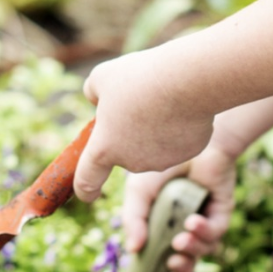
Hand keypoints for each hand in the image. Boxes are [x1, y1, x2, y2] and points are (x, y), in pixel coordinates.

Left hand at [73, 49, 214, 202]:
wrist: (187, 80)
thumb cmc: (139, 78)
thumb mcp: (102, 78)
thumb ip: (94, 94)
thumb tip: (100, 100)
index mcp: (105, 148)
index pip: (87, 180)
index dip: (84, 189)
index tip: (87, 193)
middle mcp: (132, 162)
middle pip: (126, 151)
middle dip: (128, 133)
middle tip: (138, 103)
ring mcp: (162, 160)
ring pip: (154, 145)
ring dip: (153, 129)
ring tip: (162, 99)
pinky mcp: (188, 152)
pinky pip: (179, 140)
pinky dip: (178, 126)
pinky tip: (183, 105)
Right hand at [121, 144, 238, 271]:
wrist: (189, 137)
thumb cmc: (161, 161)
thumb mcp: (138, 193)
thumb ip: (134, 220)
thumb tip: (134, 250)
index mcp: (159, 226)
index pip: (158, 259)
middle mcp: (181, 227)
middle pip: (184, 262)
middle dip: (179, 270)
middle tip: (171, 264)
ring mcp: (202, 221)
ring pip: (201, 252)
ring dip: (191, 251)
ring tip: (180, 240)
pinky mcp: (221, 212)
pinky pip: (215, 233)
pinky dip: (204, 232)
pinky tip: (192, 221)